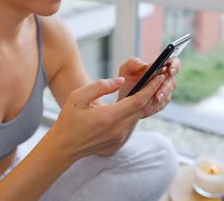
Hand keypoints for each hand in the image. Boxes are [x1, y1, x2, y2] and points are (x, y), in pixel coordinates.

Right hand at [48, 73, 165, 160]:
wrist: (64, 147)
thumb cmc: (68, 120)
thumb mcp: (78, 97)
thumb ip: (101, 86)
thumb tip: (121, 80)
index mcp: (109, 117)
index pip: (138, 101)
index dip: (150, 88)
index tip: (159, 76)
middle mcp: (118, 129)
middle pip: (142, 109)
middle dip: (151, 92)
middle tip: (156, 78)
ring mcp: (119, 138)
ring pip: (138, 117)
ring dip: (144, 102)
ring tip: (147, 88)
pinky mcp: (118, 142)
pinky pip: (131, 124)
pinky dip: (135, 113)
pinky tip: (133, 103)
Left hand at [117, 57, 180, 117]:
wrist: (121, 98)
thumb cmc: (125, 80)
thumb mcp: (126, 69)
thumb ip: (135, 63)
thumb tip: (146, 65)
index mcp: (159, 66)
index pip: (173, 62)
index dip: (175, 66)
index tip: (170, 71)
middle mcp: (164, 78)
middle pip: (172, 81)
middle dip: (166, 87)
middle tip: (159, 91)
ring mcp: (164, 91)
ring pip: (168, 93)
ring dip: (162, 96)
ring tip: (155, 99)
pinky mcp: (161, 102)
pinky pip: (162, 104)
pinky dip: (156, 105)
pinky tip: (150, 106)